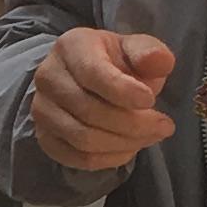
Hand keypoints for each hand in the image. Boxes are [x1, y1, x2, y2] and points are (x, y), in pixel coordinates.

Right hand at [25, 27, 177, 171]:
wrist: (85, 80)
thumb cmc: (115, 62)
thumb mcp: (136, 48)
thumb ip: (149, 53)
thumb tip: (160, 62)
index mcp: (71, 47)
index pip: (93, 73)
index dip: (123, 91)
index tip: (152, 101)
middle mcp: (48, 77)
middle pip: (89, 111)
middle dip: (133, 124)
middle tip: (164, 126)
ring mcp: (41, 110)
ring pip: (83, 139)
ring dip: (124, 143)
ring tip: (150, 136)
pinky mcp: (44, 137)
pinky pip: (78, 158)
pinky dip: (109, 159)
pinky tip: (130, 149)